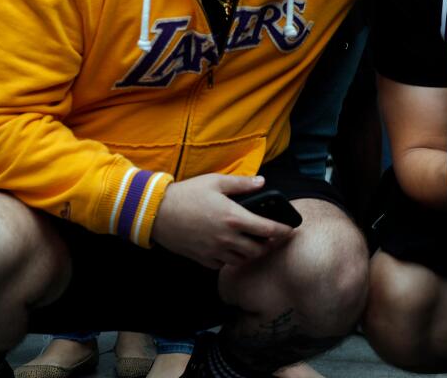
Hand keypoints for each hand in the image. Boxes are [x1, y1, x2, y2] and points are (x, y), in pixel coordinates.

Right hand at [151, 174, 294, 269]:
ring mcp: (214, 250)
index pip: (268, 230)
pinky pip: (223, 264)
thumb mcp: (216, 181)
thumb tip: (262, 182)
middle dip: (268, 245)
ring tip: (253, 242)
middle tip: (271, 237)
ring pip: (242, 260)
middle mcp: (226, 238)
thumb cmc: (187, 194)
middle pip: (258, 250)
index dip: (283, 231)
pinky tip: (231, 248)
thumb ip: (242, 183)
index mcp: (234, 218)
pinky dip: (231, 259)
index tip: (290, 230)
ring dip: (251, 253)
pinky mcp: (202, 258)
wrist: (156, 212)